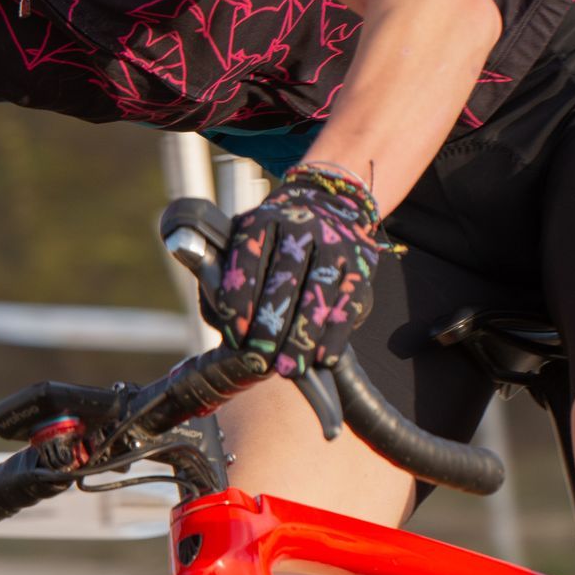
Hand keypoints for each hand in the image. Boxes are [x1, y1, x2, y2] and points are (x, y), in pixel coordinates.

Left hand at [201, 161, 397, 376]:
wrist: (330, 206)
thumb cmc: (275, 242)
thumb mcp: (246, 242)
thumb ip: (224, 270)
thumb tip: (214, 310)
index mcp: (262, 220)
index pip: (246, 259)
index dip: (238, 301)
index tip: (233, 337)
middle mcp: (299, 227)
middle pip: (283, 280)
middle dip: (269, 326)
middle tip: (258, 361)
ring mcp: (333, 244)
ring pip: (317, 293)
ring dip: (302, 336)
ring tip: (289, 369)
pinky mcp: (360, 264)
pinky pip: (348, 302)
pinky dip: (336, 333)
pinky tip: (324, 359)